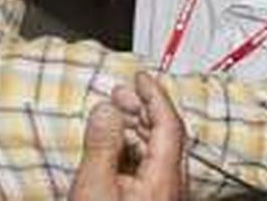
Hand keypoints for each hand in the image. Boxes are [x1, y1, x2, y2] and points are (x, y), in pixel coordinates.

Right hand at [73, 73, 184, 200]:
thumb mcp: (94, 188)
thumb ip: (101, 147)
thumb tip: (106, 110)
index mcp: (164, 178)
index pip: (169, 124)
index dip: (155, 95)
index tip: (141, 78)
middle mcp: (171, 188)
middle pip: (165, 137)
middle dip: (142, 110)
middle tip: (120, 95)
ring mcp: (163, 199)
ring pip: (156, 155)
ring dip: (135, 132)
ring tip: (112, 121)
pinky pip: (147, 172)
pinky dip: (131, 154)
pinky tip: (113, 154)